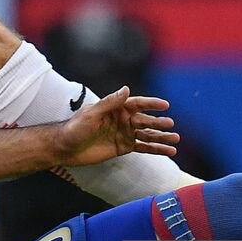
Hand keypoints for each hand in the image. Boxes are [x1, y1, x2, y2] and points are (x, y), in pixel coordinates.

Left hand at [51, 87, 178, 167]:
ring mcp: (125, 133)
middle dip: (159, 123)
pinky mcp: (124, 147)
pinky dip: (156, 149)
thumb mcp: (92, 113)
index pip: (137, 104)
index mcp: (116, 108)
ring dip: (162, 137)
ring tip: (175, 139)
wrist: (66, 148)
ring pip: (148, 135)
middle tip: (171, 125)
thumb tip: (126, 89)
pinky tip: (169, 151)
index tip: (165, 105)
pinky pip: (144, 147)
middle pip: (145, 120)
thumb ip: (110, 102)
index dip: (151, 104)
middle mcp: (123, 119)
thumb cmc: (75, 127)